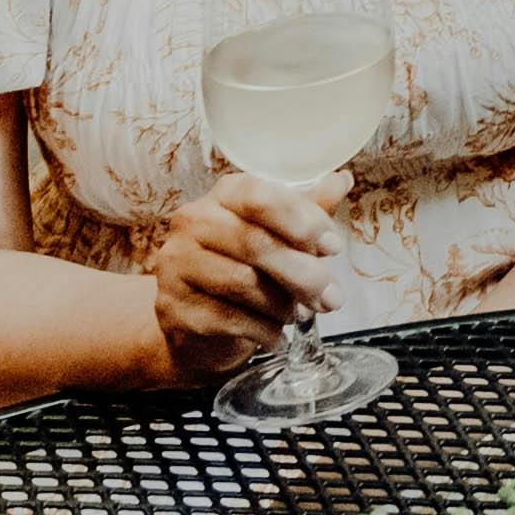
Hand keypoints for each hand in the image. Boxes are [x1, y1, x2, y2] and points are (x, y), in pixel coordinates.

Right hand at [138, 173, 348, 384]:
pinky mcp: (172, 307)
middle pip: (254, 243)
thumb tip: (341, 180)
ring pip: (242, 282)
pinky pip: (227, 318)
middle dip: (303, 274)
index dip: (303, 221)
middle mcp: (193, 222)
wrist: (200, 324)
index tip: (333, 246)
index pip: (260, 196)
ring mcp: (175, 265)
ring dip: (282, 305)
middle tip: (331, 297)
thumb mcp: (278, 234)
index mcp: (223, 195)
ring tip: (298, 314)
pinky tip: (276, 334)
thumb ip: (307, 209)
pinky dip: (263, 330)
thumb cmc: (246, 268)